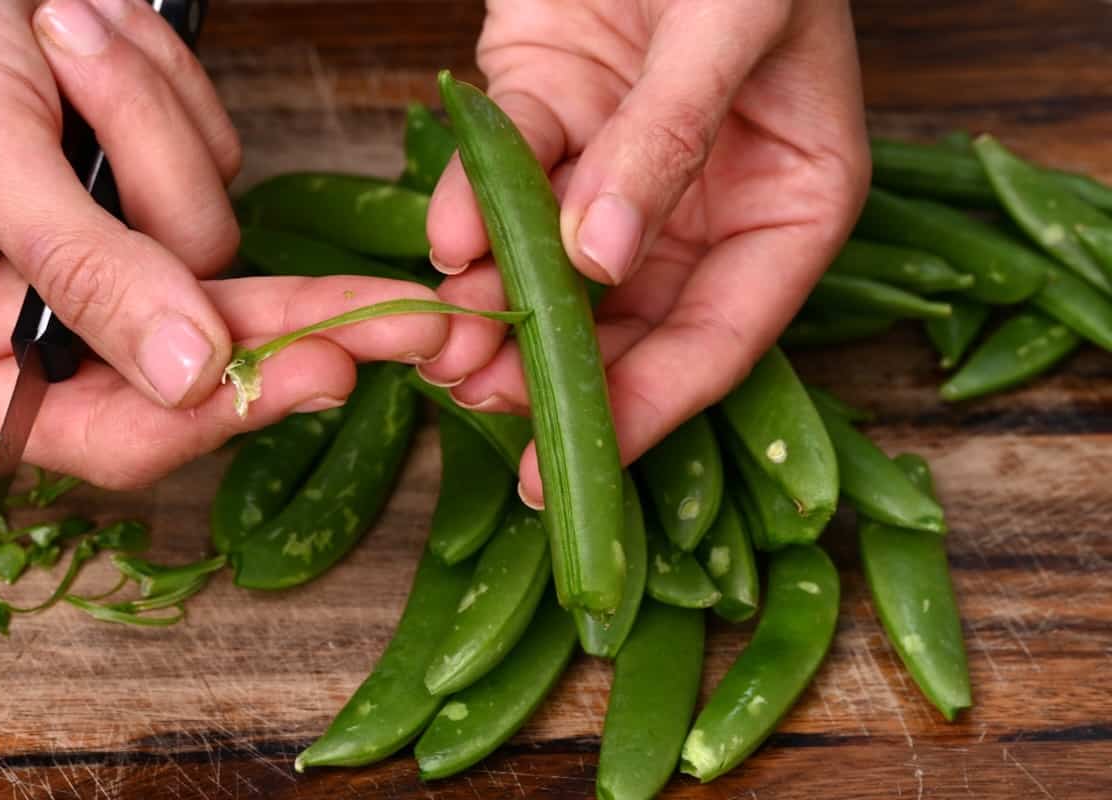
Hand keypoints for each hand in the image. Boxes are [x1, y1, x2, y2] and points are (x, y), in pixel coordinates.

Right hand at [0, 0, 445, 487]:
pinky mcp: (142, 190)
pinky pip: (209, 160)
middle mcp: (48, 320)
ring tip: (65, 34)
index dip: (224, 413)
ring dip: (153, 130)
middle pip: (204, 352)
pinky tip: (92, 36)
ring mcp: (107, 253)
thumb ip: (82, 268)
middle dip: (295, 316)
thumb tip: (190, 375)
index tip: (323, 371)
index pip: (117, 432)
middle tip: (407, 322)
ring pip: (207, 234)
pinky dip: (167, 96)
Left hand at [420, 0, 869, 505]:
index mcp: (789, 204)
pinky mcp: (551, 118)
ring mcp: (620, 169)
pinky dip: (467, 206)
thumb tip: (602, 261)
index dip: (648, 408)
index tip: (574, 465)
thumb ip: (669, 139)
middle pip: (625, 321)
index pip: (720, 336)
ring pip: (552, 265)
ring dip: (495, 305)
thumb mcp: (732, 22)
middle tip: (480, 401)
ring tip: (444, 343)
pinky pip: (505, 176)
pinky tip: (441, 236)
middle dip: (549, 368)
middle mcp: (702, 204)